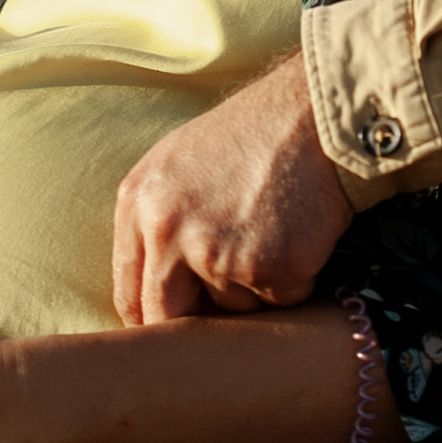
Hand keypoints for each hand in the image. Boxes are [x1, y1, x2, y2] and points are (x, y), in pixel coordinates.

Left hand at [112, 55, 353, 326]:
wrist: (313, 114)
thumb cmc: (250, 134)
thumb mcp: (177, 163)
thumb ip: (155, 223)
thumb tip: (152, 296)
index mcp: (138, 202)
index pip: (129, 292)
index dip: (152, 318)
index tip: (171, 328)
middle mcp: (168, 231)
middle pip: (168, 316)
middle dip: (197, 322)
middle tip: (225, 306)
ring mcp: (217, 254)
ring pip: (231, 310)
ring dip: (254, 289)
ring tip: (272, 231)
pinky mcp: (268, 270)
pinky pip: (280, 301)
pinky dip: (294, 280)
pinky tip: (298, 233)